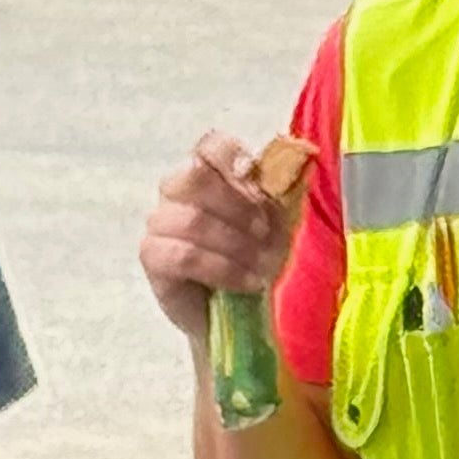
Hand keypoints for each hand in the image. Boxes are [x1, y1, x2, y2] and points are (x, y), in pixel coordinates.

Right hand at [139, 133, 294, 340]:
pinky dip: (222, 268)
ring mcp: (160, 223)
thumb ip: (283, 191)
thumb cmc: (254, 260)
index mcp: (207, 173)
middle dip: (238, 206)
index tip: (251, 174)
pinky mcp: (153, 258)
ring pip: (192, 220)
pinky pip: (184, 255)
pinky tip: (247, 282)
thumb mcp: (279, 224)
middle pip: (195, 178)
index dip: (230, 156)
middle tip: (266, 233)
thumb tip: (305, 155)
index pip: (209, 145)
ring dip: (237, 244)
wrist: (238, 313)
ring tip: (264, 267)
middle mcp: (177, 192)